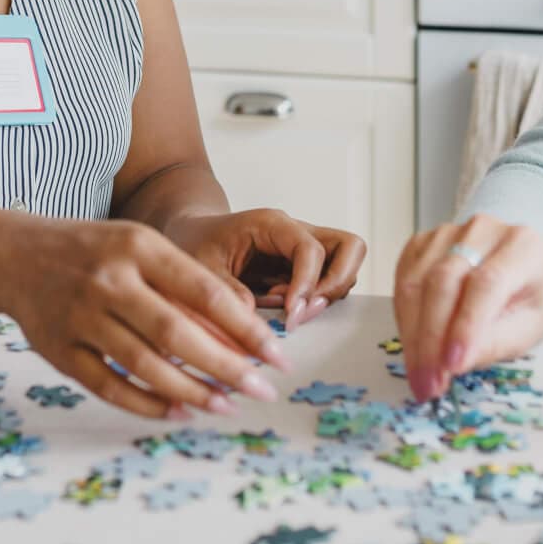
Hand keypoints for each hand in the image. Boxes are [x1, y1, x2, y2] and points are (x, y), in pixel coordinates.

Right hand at [3, 218, 290, 419]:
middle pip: (176, 333)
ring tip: (225, 406)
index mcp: (139, 247)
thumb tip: (241, 341)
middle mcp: (109, 280)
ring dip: (190, 392)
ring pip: (144, 365)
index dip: (246, 328)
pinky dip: (147, 405)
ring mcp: (80, 317)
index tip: (277, 356)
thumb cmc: (97, 253)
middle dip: (226, 367)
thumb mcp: (141, 249)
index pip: (205, 292)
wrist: (15, 255)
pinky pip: (109, 386)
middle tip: (262, 391)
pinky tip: (178, 413)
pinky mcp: (58, 351)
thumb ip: (186, 288)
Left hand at [163, 209, 366, 328]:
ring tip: (289, 312)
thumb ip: (225, 291)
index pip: (311, 249)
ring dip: (327, 295)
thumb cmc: (195, 243)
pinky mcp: (303, 268)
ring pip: (346, 265)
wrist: (192, 235)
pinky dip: (315, 301)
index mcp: (272, 224)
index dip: (307, 285)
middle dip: (336, 284)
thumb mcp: (200, 267)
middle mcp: (296, 232)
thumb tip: (252, 319)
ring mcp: (304, 249)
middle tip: (305, 311)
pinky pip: (329, 282)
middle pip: (350, 247)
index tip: (291, 315)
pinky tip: (283, 310)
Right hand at [392, 215, 542, 402]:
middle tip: (430, 382)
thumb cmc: (521, 302)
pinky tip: (414, 348)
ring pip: (418, 282)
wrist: (512, 276)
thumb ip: (496, 342)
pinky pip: (403, 281)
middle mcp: (485, 230)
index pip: (488, 282)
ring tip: (421, 376)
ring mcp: (448, 233)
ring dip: (414, 336)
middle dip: (433, 339)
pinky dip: (405, 320)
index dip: (467, 325)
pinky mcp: (421, 243)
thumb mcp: (526, 330)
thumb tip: (455, 363)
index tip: (453, 366)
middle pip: (446, 280)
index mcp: (524, 246)